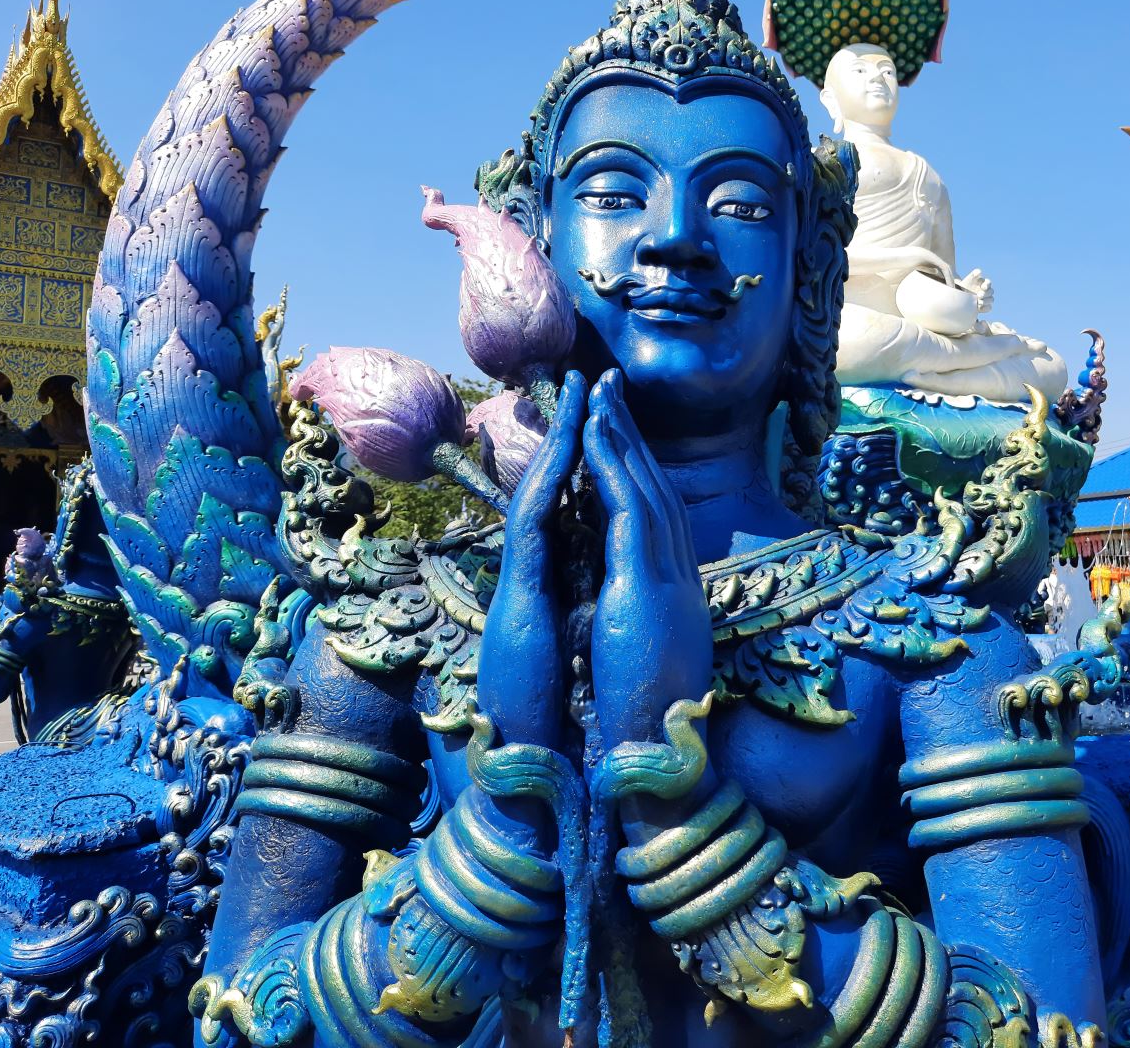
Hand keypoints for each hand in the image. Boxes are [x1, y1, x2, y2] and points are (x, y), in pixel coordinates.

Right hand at [477, 370, 587, 748]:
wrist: (534, 754)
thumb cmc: (559, 706)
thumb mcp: (586, 638)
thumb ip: (591, 599)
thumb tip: (609, 577)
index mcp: (563, 575)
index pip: (581, 502)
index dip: (595, 458)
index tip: (611, 417)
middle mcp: (541, 567)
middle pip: (559, 482)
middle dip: (577, 428)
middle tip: (591, 376)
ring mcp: (525, 578)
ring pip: (542, 491)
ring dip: (559, 439)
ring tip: (576, 390)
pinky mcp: (518, 595)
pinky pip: (533, 527)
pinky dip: (549, 488)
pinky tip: (563, 455)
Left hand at [581, 370, 711, 744]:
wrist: (657, 756)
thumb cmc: (647, 723)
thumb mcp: (647, 659)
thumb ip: (643, 624)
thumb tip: (632, 608)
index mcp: (677, 596)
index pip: (659, 519)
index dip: (639, 472)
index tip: (619, 437)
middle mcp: (681, 578)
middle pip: (659, 490)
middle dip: (634, 438)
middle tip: (612, 389)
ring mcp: (669, 578)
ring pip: (646, 488)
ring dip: (623, 438)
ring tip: (601, 394)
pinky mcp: (647, 585)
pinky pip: (628, 510)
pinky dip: (613, 470)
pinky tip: (596, 437)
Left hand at [959, 268, 993, 312]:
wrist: (959, 297)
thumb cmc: (964, 286)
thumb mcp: (968, 280)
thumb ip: (973, 274)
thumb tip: (979, 272)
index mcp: (983, 283)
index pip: (988, 283)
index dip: (987, 285)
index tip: (983, 287)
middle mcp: (986, 291)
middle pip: (991, 292)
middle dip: (986, 294)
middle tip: (978, 295)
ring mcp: (986, 299)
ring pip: (991, 299)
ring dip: (986, 301)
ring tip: (978, 302)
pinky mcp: (984, 307)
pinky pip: (989, 308)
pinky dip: (986, 308)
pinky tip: (980, 308)